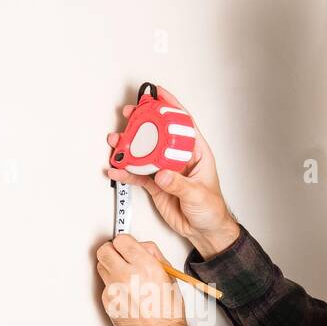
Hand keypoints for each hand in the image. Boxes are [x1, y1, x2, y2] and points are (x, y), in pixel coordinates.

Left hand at [95, 233, 202, 325]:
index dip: (124, 242)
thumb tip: (142, 246)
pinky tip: (126, 294)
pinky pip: (104, 286)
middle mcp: (127, 276)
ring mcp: (114, 290)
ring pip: (101, 267)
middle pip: (104, 251)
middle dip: (112, 251)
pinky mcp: (107, 301)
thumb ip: (154, 256)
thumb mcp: (169, 276)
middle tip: (119, 256)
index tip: (126, 246)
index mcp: (145, 266)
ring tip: (125, 276)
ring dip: (110, 267)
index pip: (121, 240)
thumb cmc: (168, 312)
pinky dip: (112, 286)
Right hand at [105, 85, 239, 259]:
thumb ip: (180, 184)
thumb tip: (162, 174)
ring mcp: (165, 170)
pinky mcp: (155, 185)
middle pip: (158, 134)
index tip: (157, 93)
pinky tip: (115, 170)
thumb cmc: (211, 209)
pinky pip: (137, 175)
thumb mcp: (199, 194)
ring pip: (144, 152)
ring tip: (115, 141)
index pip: (183, 124)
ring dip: (128, 146)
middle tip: (129, 114)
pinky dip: (125, 172)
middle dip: (142, 122)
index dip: (171, 106)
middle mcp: (179, 158)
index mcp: (196, 152)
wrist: (205, 232)